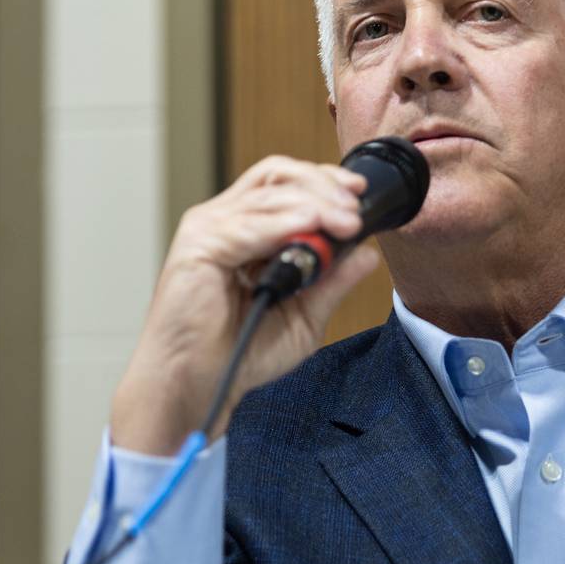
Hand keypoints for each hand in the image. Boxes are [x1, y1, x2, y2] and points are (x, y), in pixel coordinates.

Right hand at [110, 155, 379, 454]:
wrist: (198, 387)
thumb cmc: (239, 354)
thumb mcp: (303, 316)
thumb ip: (332, 282)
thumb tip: (367, 254)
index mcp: (244, 230)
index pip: (284, 182)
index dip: (323, 180)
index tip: (358, 195)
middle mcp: (223, 221)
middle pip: (277, 175)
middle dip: (324, 185)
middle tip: (355, 210)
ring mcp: (207, 230)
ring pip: (269, 195)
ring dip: (316, 205)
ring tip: (346, 224)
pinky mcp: (197, 247)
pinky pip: (249, 225)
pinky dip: (286, 223)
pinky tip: (313, 228)